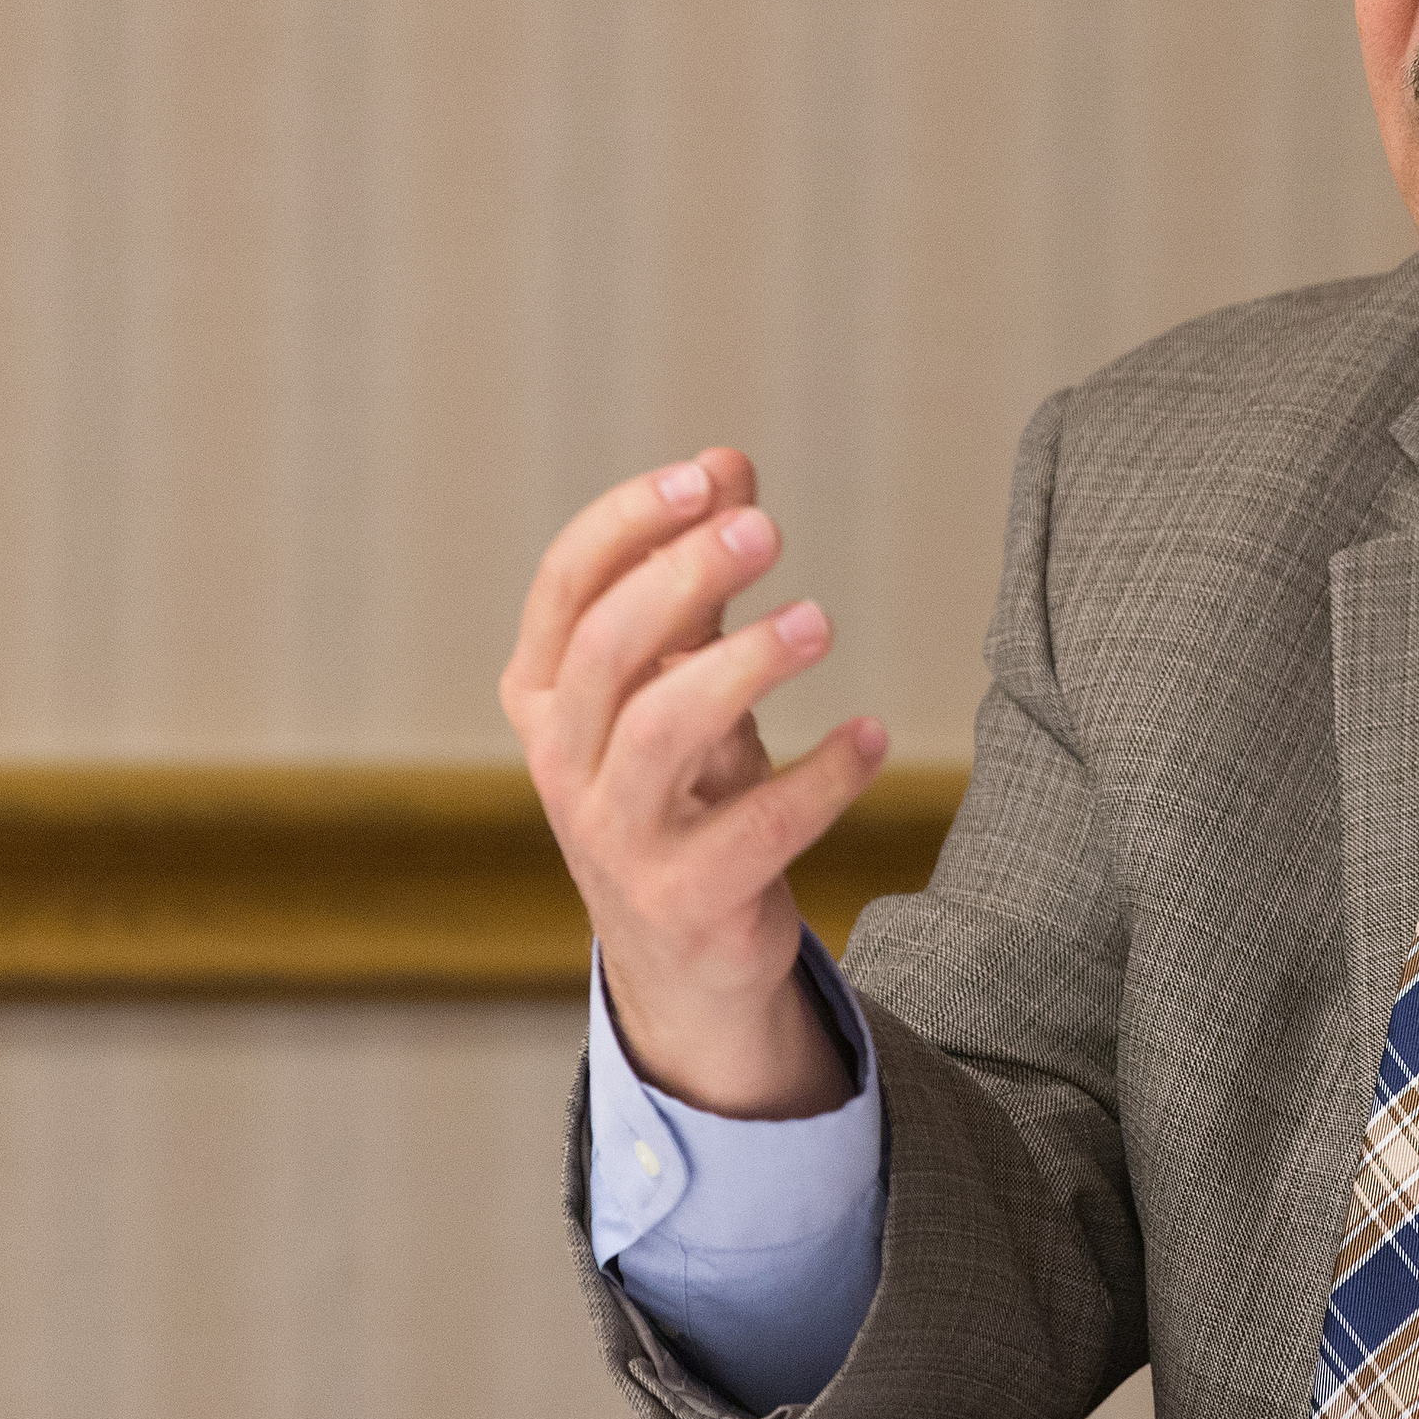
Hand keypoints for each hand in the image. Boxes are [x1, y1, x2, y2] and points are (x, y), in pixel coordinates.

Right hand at [499, 447, 887, 1118]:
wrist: (683, 956)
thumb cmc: (680, 789)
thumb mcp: (678, 681)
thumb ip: (698, 582)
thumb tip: (727, 462)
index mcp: (547, 695)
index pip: (565, 588)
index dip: (627, 522)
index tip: (706, 476)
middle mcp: (564, 762)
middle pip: (607, 650)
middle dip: (683, 578)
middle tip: (765, 530)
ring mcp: (617, 838)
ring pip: (660, 734)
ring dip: (742, 666)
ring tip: (818, 620)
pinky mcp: (687, 901)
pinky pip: (753, 832)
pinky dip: (819, 779)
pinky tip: (872, 735)